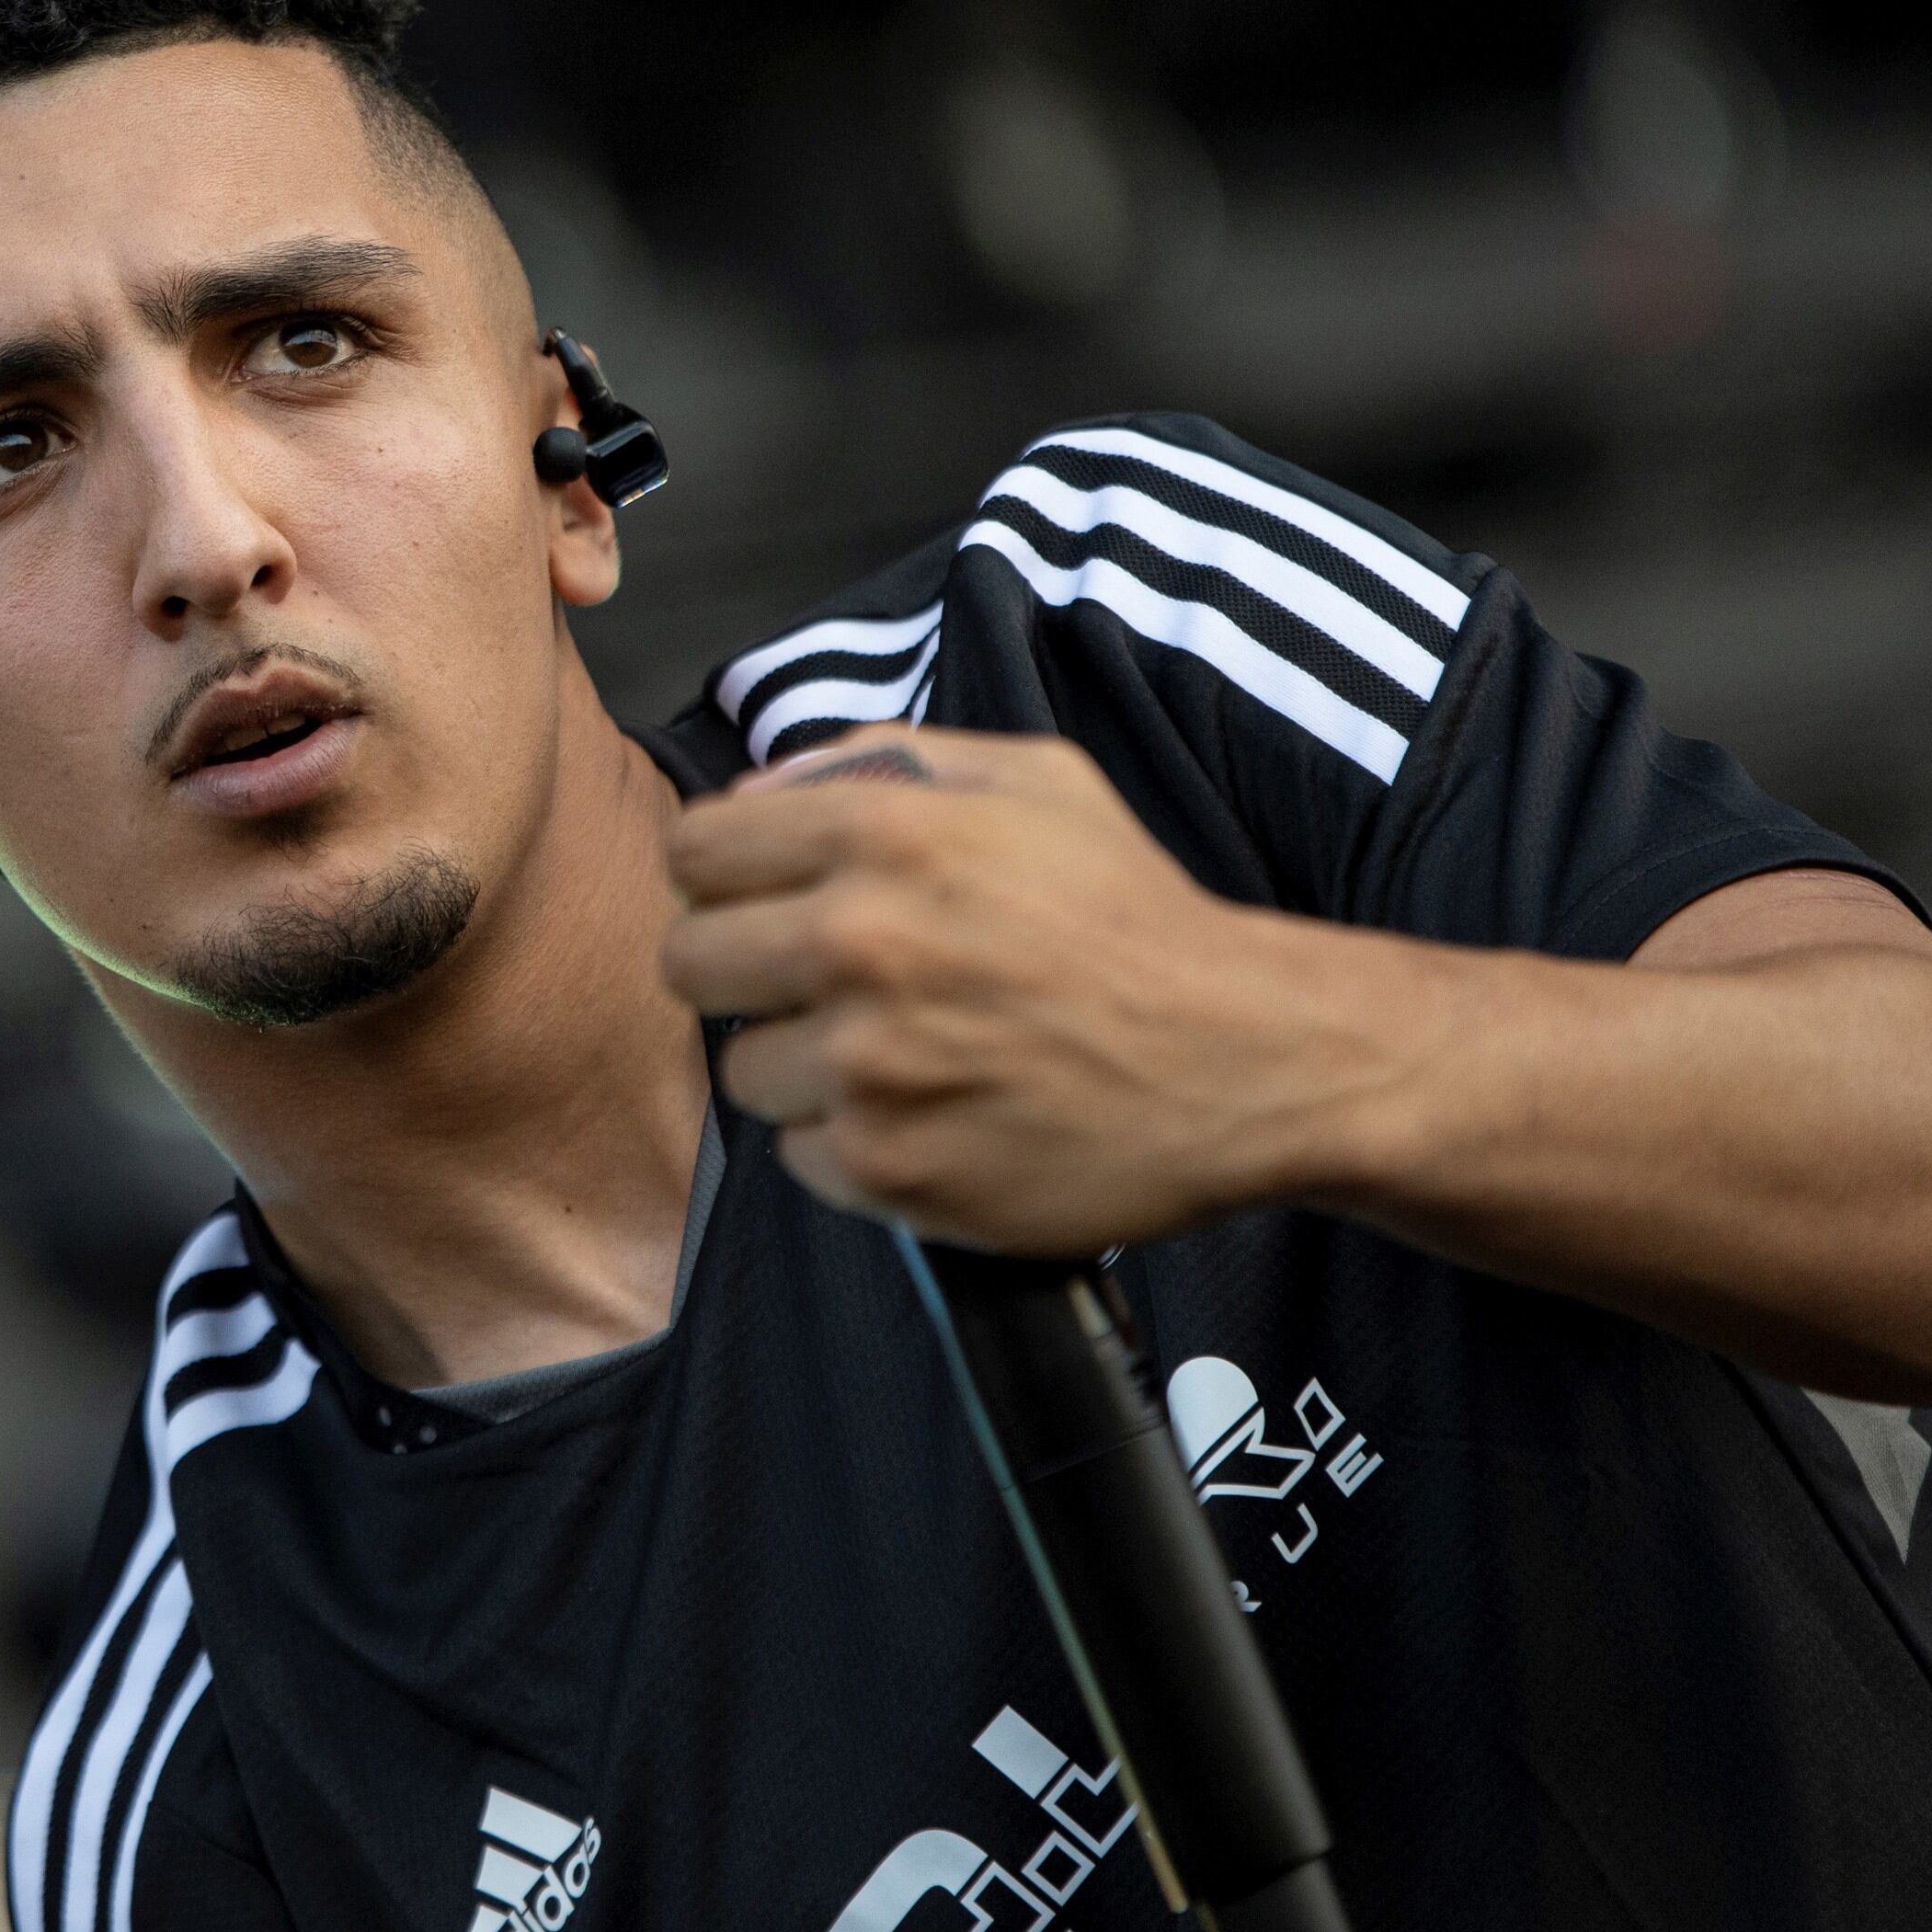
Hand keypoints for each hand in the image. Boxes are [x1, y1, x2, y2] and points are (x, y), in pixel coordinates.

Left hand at [660, 725, 1428, 1252]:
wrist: (1242, 1059)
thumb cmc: (1134, 918)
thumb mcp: (1035, 783)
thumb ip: (885, 763)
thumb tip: (758, 791)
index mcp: (884, 833)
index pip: (696, 850)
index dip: (724, 876)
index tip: (762, 901)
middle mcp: (861, 943)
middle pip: (688, 961)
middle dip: (742, 972)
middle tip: (817, 986)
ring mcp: (869, 1066)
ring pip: (744, 1071)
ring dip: (803, 1069)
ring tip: (901, 1057)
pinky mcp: (888, 1168)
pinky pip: (802, 1157)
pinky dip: (853, 1145)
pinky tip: (934, 1115)